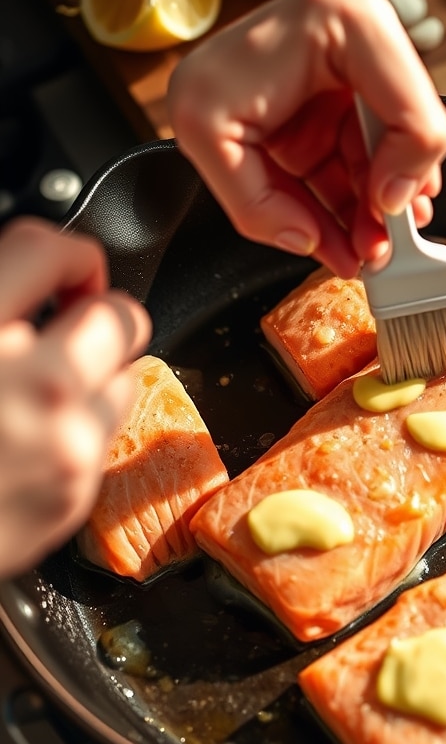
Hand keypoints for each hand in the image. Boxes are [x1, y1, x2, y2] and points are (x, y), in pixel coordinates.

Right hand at [0, 218, 150, 578]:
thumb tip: (20, 279)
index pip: (51, 250)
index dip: (61, 254)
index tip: (61, 269)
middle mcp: (32, 384)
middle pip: (119, 316)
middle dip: (93, 314)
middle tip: (63, 324)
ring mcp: (62, 445)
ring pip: (126, 377)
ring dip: (94, 374)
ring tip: (43, 388)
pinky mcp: (74, 493)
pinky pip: (104, 435)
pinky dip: (80, 427)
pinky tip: (32, 436)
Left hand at [167, 0, 445, 278]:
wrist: (170, 67)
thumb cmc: (192, 76)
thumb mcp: (206, 132)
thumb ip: (257, 200)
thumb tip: (309, 238)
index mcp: (342, 22)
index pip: (410, 110)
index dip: (406, 167)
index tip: (384, 208)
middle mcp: (356, 41)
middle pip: (404, 135)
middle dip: (390, 200)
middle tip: (382, 247)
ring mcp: (350, 77)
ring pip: (384, 154)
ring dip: (377, 209)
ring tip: (367, 251)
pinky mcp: (338, 105)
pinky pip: (360, 160)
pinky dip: (357, 203)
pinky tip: (353, 236)